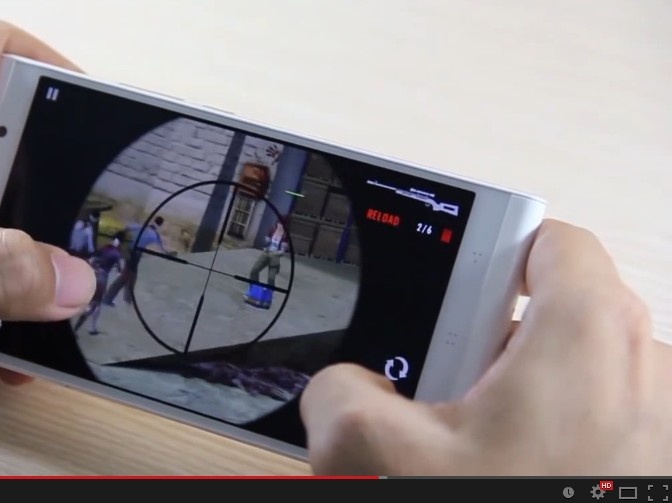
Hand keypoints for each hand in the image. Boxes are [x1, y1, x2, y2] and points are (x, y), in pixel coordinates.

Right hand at [301, 220, 670, 474]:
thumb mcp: (372, 453)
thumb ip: (339, 393)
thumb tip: (344, 390)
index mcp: (586, 331)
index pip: (548, 239)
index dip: (492, 247)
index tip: (456, 277)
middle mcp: (642, 368)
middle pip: (552, 311)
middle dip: (487, 342)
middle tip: (443, 388)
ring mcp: (657, 425)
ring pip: (571, 375)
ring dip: (514, 397)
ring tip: (467, 445)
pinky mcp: (648, 466)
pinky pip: (592, 422)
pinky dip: (545, 435)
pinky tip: (501, 470)